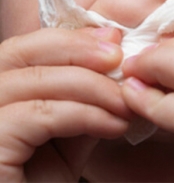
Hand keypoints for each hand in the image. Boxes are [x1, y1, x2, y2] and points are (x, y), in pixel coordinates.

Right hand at [0, 27, 129, 181]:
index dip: (71, 39)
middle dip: (78, 49)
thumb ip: (83, 99)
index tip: (113, 40)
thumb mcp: (68, 132)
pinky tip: (115, 125)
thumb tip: (111, 63)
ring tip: (125, 101)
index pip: (28, 48)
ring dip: (92, 87)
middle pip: (24, 52)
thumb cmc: (46, 178)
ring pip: (36, 81)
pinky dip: (85, 115)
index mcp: (0, 90)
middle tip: (118, 57)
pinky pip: (41, 115)